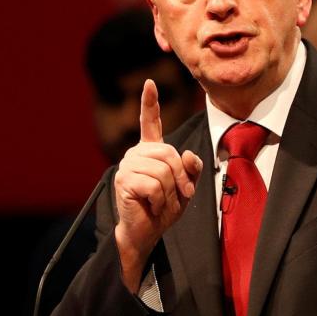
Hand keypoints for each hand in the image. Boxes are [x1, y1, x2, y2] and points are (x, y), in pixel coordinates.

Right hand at [114, 79, 202, 290]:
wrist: (146, 232)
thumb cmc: (164, 209)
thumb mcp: (185, 187)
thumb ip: (191, 169)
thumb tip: (189, 155)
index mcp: (150, 151)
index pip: (149, 122)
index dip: (149, 103)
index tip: (149, 83)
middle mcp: (136, 154)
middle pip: (169, 153)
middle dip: (180, 177)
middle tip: (178, 194)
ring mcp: (128, 166)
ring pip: (163, 171)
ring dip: (170, 192)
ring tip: (161, 202)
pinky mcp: (124, 181)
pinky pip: (154, 185)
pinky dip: (160, 200)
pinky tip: (151, 206)